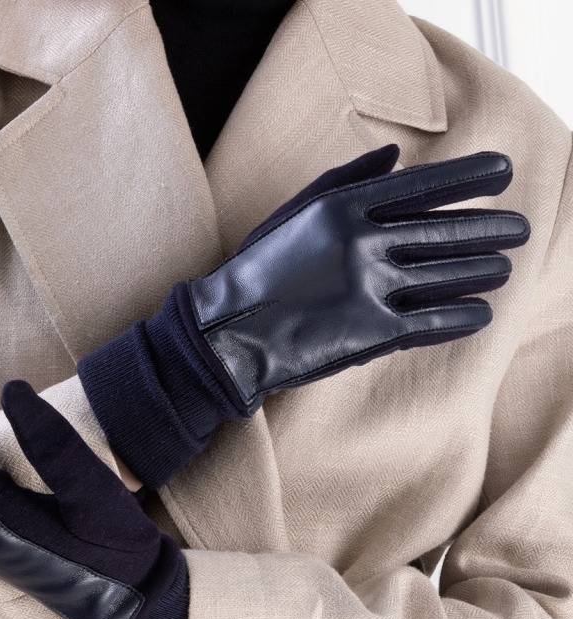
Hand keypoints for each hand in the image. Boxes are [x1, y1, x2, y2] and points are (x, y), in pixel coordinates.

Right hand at [77, 144, 529, 487]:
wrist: (228, 334)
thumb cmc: (258, 271)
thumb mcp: (294, 212)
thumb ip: (345, 179)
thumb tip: (395, 154)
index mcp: (346, 206)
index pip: (424, 184)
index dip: (470, 179)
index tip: (503, 174)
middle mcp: (364, 242)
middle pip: (447, 231)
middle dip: (491, 229)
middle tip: (519, 228)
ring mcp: (371, 289)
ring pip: (450, 276)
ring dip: (484, 271)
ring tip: (504, 268)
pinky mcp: (373, 334)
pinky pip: (435, 323)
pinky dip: (463, 317)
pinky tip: (479, 313)